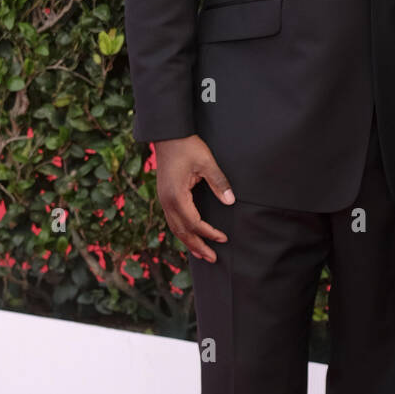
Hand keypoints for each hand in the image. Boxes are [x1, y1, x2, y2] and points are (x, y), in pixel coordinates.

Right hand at [154, 135, 234, 262]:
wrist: (168, 135)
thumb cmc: (187, 147)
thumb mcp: (206, 162)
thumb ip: (219, 182)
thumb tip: (230, 201)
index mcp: (176, 196)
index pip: (194, 223)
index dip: (209, 233)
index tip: (223, 238)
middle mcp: (167, 202)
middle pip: (182, 231)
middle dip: (198, 246)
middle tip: (213, 258)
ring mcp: (164, 199)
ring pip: (175, 228)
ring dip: (188, 242)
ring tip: (201, 253)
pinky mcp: (165, 196)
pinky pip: (172, 220)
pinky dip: (182, 231)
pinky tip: (189, 235)